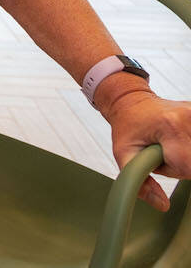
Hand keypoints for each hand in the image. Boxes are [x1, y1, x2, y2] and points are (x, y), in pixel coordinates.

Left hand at [104, 88, 190, 210]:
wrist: (131, 102)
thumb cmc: (127, 127)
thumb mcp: (123, 154)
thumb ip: (139, 183)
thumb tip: (162, 206)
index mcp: (170, 125)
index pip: (188, 166)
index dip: (176, 170)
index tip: (162, 160)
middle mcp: (189, 117)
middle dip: (183, 165)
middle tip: (165, 153)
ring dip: (187, 157)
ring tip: (171, 147)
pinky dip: (190, 149)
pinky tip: (180, 142)